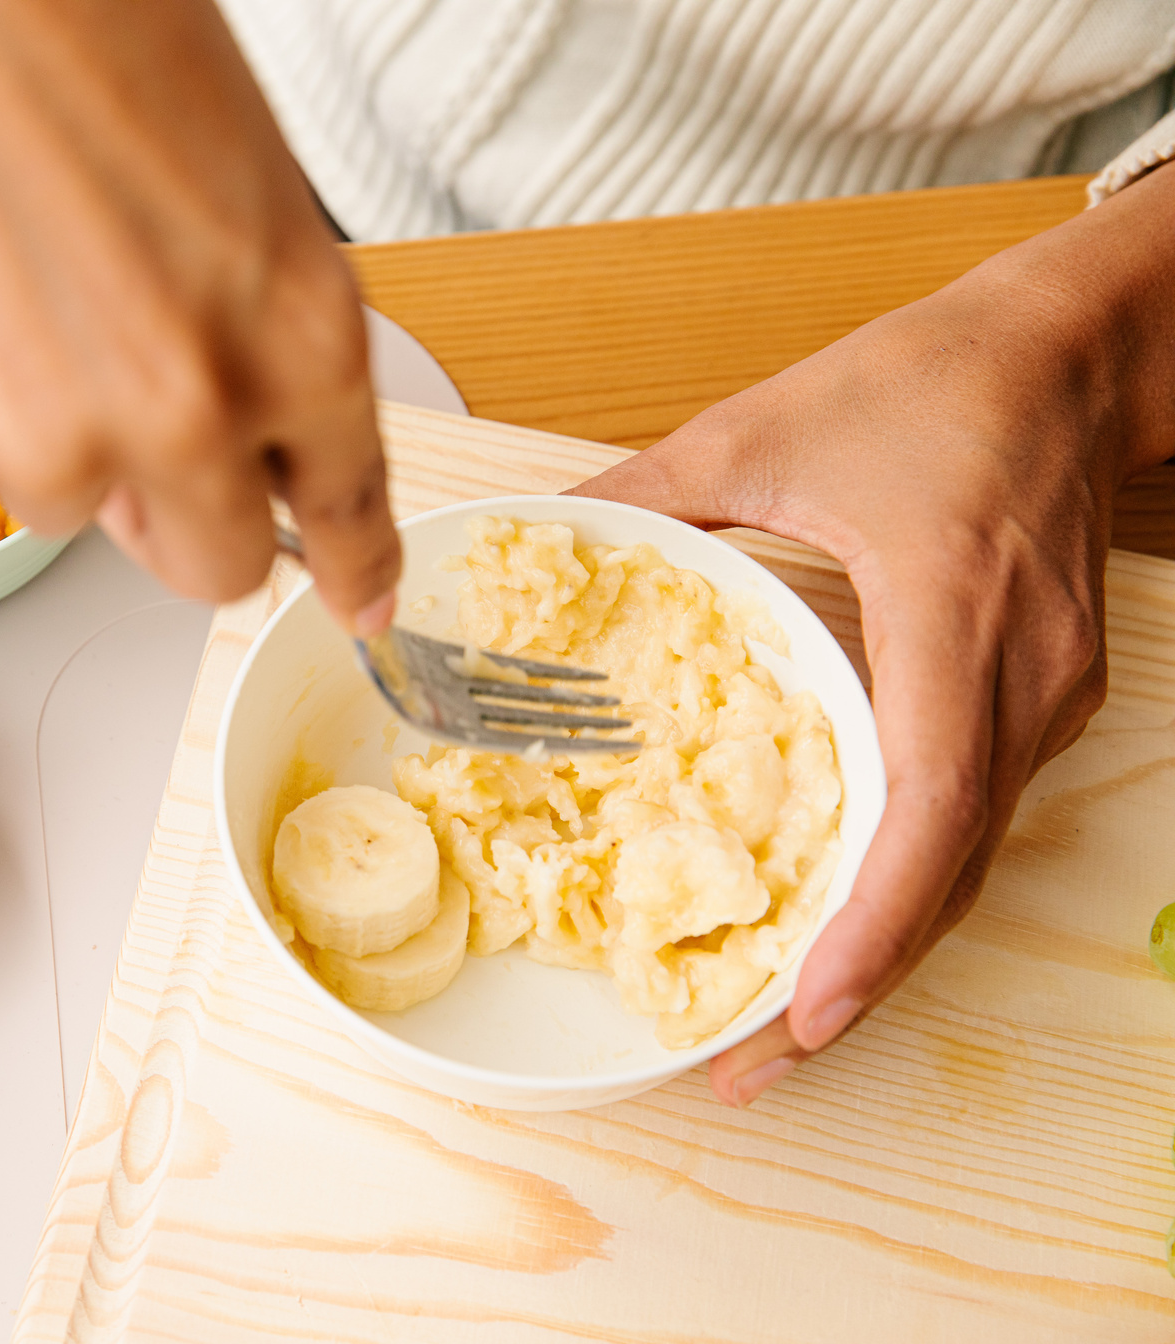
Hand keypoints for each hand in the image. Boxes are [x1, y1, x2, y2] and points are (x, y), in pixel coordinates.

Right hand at [0, 0, 400, 632]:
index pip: (348, 506)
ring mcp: (47, 443)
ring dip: (43, 433)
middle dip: (179, 512)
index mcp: (298, 336)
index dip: (353, 565)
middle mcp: (189, 415)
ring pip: (60, 505)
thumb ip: (249, 331)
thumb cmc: (79, 26)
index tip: (356, 602)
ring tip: (1, 285)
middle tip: (123, 420)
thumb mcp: (235, 180)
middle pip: (211, 563)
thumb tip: (215, 431)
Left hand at [570, 166, 1174, 1105]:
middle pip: (947, 872)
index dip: (871, 925)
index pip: (929, 802)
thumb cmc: (935, 380)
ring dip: (883, 951)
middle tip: (749, 1068)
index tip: (807, 1014)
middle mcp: (1017, 678)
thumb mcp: (765, 426)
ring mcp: (1047, 697)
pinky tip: (836, 923)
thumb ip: (648, 491)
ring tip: (779, 1026)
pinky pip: (975, 817)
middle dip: (855, 986)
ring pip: (966, 861)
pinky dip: (908, 886)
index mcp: (948, 612)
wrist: (1075, 350)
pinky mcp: (1044, 698)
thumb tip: (542, 536)